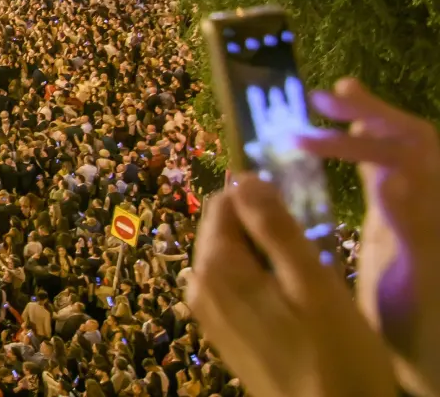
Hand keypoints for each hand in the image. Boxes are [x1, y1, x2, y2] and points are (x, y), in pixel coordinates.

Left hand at [185, 177, 394, 396]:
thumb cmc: (330, 350)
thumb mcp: (311, 281)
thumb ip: (274, 226)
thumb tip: (244, 177)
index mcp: (215, 266)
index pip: (224, 202)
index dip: (263, 203)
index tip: (299, 225)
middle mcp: (197, 285)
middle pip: (223, 230)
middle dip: (262, 233)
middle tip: (305, 259)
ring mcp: (204, 311)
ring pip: (229, 258)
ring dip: (262, 260)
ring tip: (300, 286)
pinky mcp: (220, 331)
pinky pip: (232, 287)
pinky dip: (257, 284)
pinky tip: (290, 309)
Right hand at [301, 77, 439, 396]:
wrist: (431, 361)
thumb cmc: (424, 328)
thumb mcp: (417, 278)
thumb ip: (411, 226)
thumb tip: (390, 176)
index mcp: (432, 210)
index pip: (407, 153)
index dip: (359, 136)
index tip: (307, 133)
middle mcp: (427, 204)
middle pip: (410, 139)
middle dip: (368, 112)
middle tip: (322, 95)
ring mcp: (413, 214)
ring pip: (399, 153)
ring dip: (366, 125)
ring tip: (330, 102)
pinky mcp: (397, 229)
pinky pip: (384, 176)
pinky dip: (361, 154)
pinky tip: (332, 152)